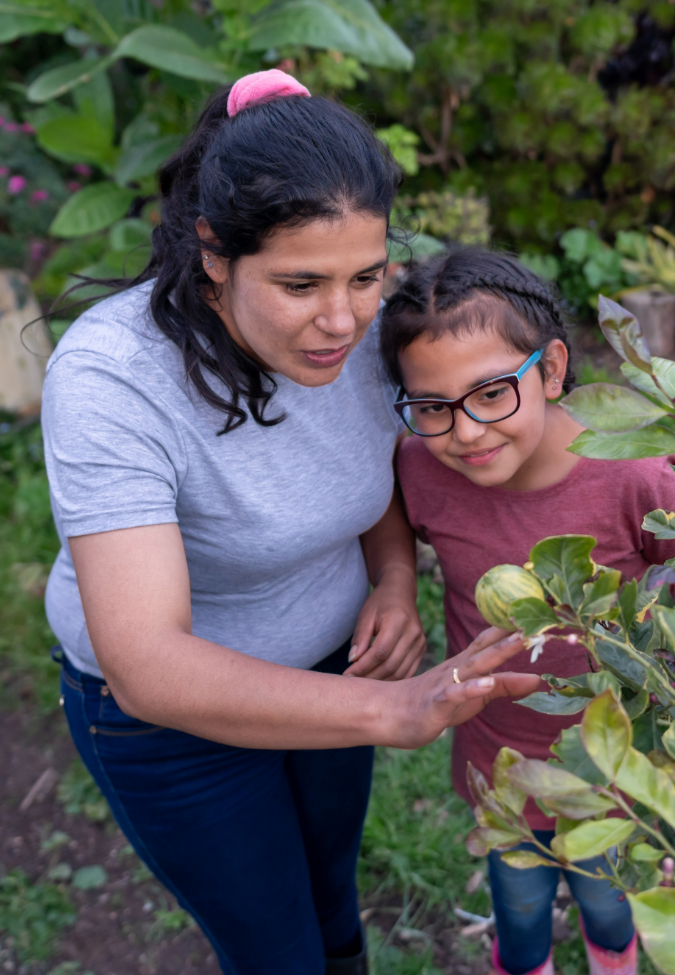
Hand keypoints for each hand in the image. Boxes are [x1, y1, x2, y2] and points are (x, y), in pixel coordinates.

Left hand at [344, 565, 425, 680]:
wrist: (400, 593)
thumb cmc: (380, 603)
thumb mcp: (366, 615)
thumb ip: (360, 637)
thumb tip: (353, 661)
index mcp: (399, 620)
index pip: (380, 652)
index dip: (363, 666)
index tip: (347, 675)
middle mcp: (413, 633)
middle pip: (391, 665)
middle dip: (369, 677)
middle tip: (352, 683)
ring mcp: (420, 643)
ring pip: (400, 672)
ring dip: (380, 682)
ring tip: (362, 684)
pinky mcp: (422, 650)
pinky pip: (408, 672)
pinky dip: (392, 681)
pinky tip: (377, 681)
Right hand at [384, 626, 540, 748]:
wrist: (390, 713)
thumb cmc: (437, 703)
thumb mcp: (477, 694)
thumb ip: (506, 685)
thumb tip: (539, 679)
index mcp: (466, 664)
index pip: (490, 641)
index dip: (512, 628)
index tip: (536, 613)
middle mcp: (457, 668)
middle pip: (487, 649)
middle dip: (511, 635)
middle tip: (535, 621)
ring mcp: (446, 683)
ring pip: (474, 666)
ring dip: (497, 652)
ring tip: (519, 641)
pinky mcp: (437, 703)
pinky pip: (455, 694)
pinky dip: (472, 688)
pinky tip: (488, 682)